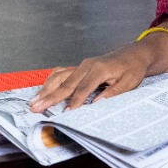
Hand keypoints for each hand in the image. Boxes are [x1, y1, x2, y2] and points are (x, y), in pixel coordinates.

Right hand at [29, 45, 148, 111]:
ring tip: (34, 102)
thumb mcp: (129, 83)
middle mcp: (87, 65)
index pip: (83, 88)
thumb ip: (113, 93)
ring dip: (46, 90)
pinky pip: (61, 73)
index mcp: (100, 69)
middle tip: (36, 107)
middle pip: (66, 83)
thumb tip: (97, 104)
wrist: (134, 54)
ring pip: (60, 77)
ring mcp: (82, 65)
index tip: (66, 113)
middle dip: (50, 96)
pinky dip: (51, 81)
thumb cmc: (133, 69)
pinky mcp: (80, 67)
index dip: (74, 101)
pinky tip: (43, 90)